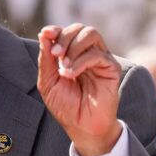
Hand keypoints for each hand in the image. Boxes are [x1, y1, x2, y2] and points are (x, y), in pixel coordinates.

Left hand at [38, 24, 122, 155]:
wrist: (81, 126)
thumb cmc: (66, 106)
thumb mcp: (48, 81)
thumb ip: (46, 58)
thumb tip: (44, 34)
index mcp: (73, 54)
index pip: (67, 32)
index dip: (56, 30)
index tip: (46, 34)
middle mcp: (88, 53)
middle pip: (80, 28)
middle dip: (64, 37)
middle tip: (55, 55)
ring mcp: (101, 59)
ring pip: (91, 33)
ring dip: (73, 46)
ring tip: (64, 67)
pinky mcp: (111, 68)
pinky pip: (97, 54)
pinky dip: (81, 61)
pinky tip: (71, 74)